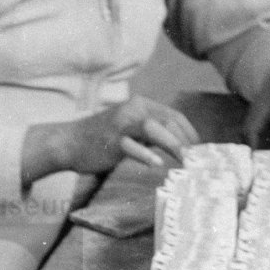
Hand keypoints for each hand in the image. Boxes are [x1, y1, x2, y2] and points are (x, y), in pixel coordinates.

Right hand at [25, 96, 195, 189]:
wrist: (69, 142)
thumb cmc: (101, 139)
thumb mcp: (130, 130)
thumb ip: (151, 134)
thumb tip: (176, 145)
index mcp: (141, 105)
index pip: (174, 116)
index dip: (190, 133)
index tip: (199, 151)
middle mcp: (134, 109)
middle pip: (169, 121)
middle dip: (186, 141)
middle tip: (197, 160)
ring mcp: (122, 124)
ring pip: (154, 129)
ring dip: (173, 144)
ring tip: (185, 160)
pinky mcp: (111, 141)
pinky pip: (132, 146)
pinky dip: (145, 154)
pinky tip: (157, 163)